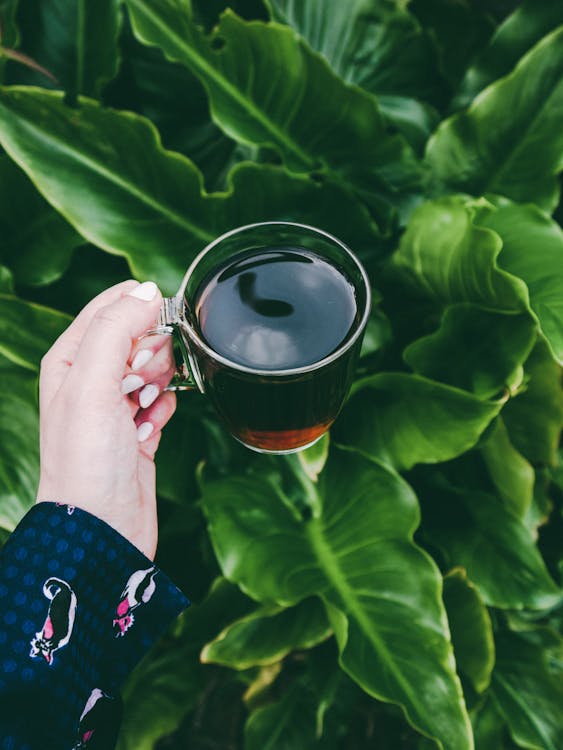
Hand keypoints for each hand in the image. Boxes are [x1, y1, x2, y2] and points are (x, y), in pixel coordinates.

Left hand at [36, 280, 176, 559]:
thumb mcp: (93, 383)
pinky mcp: (139, 428)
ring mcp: (115, 404)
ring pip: (155, 366)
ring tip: (146, 407)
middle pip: (138, 334)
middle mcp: (90, 378)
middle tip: (143, 382)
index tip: (161, 326)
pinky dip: (167, 407)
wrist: (102, 527)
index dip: (141, 310)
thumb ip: (116, 328)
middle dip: (152, 352)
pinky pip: (165, 398)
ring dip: (161, 381)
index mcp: (70, 358)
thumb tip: (148, 290)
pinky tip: (153, 426)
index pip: (110, 306)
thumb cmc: (86, 460)